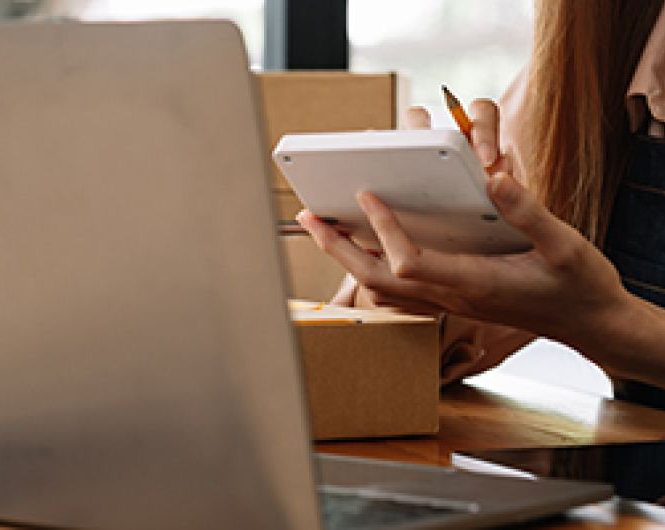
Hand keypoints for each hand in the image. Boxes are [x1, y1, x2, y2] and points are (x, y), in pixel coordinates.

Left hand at [298, 170, 629, 345]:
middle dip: (339, 249)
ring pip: (382, 287)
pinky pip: (397, 288)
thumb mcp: (564, 244)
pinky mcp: (450, 298)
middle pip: (379, 279)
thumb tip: (493, 177)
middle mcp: (452, 296)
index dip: (384, 229)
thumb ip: (528, 212)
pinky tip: (364, 244)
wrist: (587, 322)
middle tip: (310, 216)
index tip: (367, 194)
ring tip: (324, 227)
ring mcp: (448, 301)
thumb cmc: (577, 285)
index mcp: (475, 282)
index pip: (411, 261)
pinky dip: (370, 265)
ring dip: (348, 258)